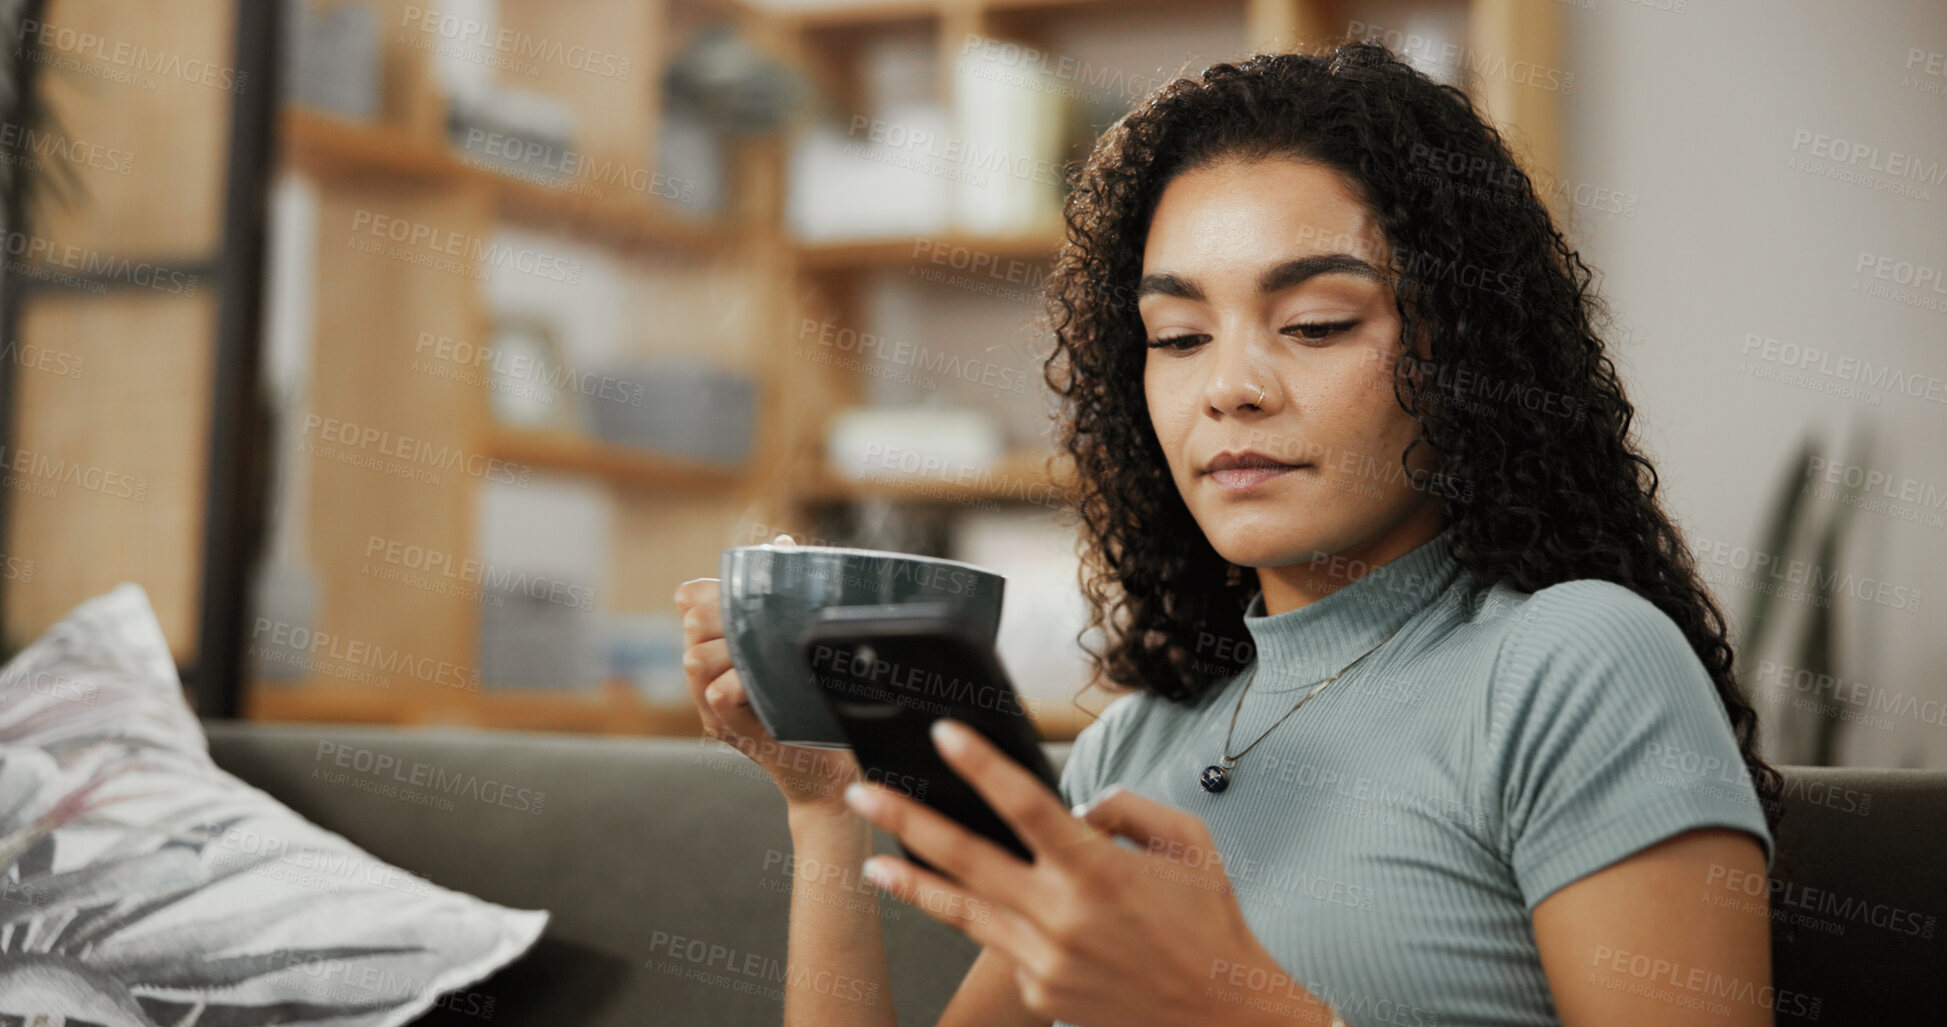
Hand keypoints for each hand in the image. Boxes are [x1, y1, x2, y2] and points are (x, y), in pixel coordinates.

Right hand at [672, 535, 859, 812]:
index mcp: (718, 646)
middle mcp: (707, 676)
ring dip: (732, 649)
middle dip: (726, 615)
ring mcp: (714, 708)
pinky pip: (719, 695)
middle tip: (766, 623)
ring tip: (766, 653)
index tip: (750, 592)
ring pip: (696, 659)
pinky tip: (764, 681)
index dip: (713, 587)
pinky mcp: (734, 732)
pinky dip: (739, 683)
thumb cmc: (814, 698)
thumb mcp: (798, 642)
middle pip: (692, 624)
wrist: (830, 766)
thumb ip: (785, 595)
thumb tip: (783, 546)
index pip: (690, 598)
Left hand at [841, 717, 1328, 1026]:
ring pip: (963, 913)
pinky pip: (1007, 946)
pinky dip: (1000, 924)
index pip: (1026, 805)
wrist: (1224, 1018)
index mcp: (1099, 871)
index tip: (942, 734)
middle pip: (966, 859)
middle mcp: (1062, 918)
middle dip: (908, 821)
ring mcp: (1045, 963)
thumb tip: (1079, 808)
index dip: (980, 766)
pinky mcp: (1039, 995)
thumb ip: (1131, 810)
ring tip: (871, 865)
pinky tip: (1010, 914)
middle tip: (864, 792)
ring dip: (913, 885)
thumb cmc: (1210, 927)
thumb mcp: (1188, 846)